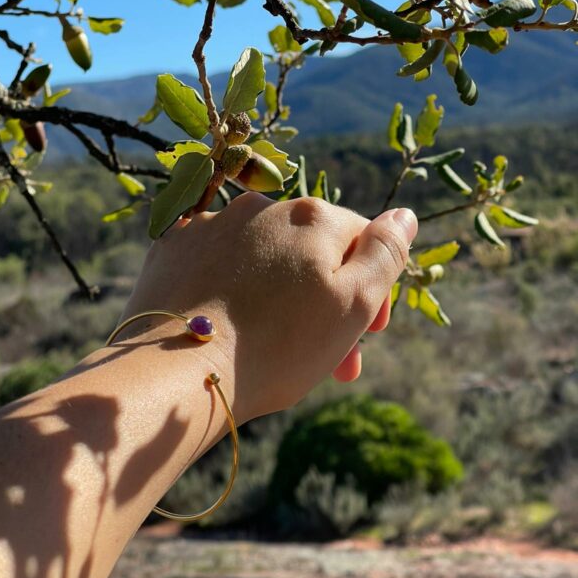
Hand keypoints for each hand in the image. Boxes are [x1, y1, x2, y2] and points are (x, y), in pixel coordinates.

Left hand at [119, 193, 416, 423]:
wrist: (174, 371)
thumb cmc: (276, 347)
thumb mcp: (352, 305)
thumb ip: (385, 253)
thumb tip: (404, 215)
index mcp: (313, 217)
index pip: (361, 239)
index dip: (374, 287)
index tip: (371, 334)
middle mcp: (263, 207)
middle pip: (311, 248)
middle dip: (328, 297)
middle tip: (333, 359)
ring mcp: (213, 223)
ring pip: (265, 256)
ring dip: (281, 292)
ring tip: (277, 347)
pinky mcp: (174, 245)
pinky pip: (218, 259)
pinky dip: (232, 285)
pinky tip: (229, 322)